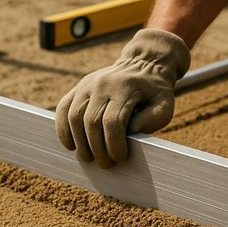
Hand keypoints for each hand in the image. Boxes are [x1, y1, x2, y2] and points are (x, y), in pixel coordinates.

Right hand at [55, 29, 189, 166]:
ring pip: (74, 117)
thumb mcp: (164, 104)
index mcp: (125, 88)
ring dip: (80, 143)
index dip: (114, 144)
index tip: (120, 157)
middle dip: (97, 148)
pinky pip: (63, 109)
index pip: (113, 122)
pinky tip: (71, 145)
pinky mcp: (78, 87)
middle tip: (105, 164)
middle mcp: (102, 84)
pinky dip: (63, 129)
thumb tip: (128, 134)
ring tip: (89, 158)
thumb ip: (151, 120)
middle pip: (92, 122)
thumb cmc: (155, 91)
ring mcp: (87, 84)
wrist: (144, 63)